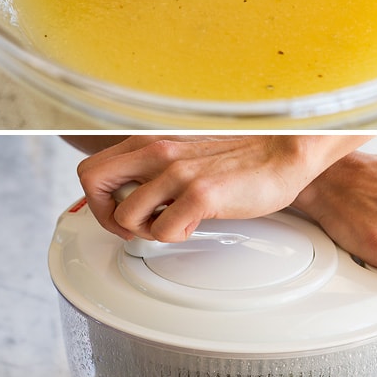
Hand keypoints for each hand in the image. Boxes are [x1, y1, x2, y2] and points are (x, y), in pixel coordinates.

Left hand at [75, 135, 369, 241]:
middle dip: (106, 215)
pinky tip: (194, 225)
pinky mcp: (200, 194)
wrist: (285, 151)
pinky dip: (174, 236)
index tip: (120, 212)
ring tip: (172, 223)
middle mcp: (156, 151)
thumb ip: (153, 166)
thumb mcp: (183, 151)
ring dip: (145, 230)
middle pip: (91, 183)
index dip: (97, 199)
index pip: (92, 168)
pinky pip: (162, 231)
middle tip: (134, 226)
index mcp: (149, 140)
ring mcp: (176, 172)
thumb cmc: (239, 155)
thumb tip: (128, 194)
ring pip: (125, 215)